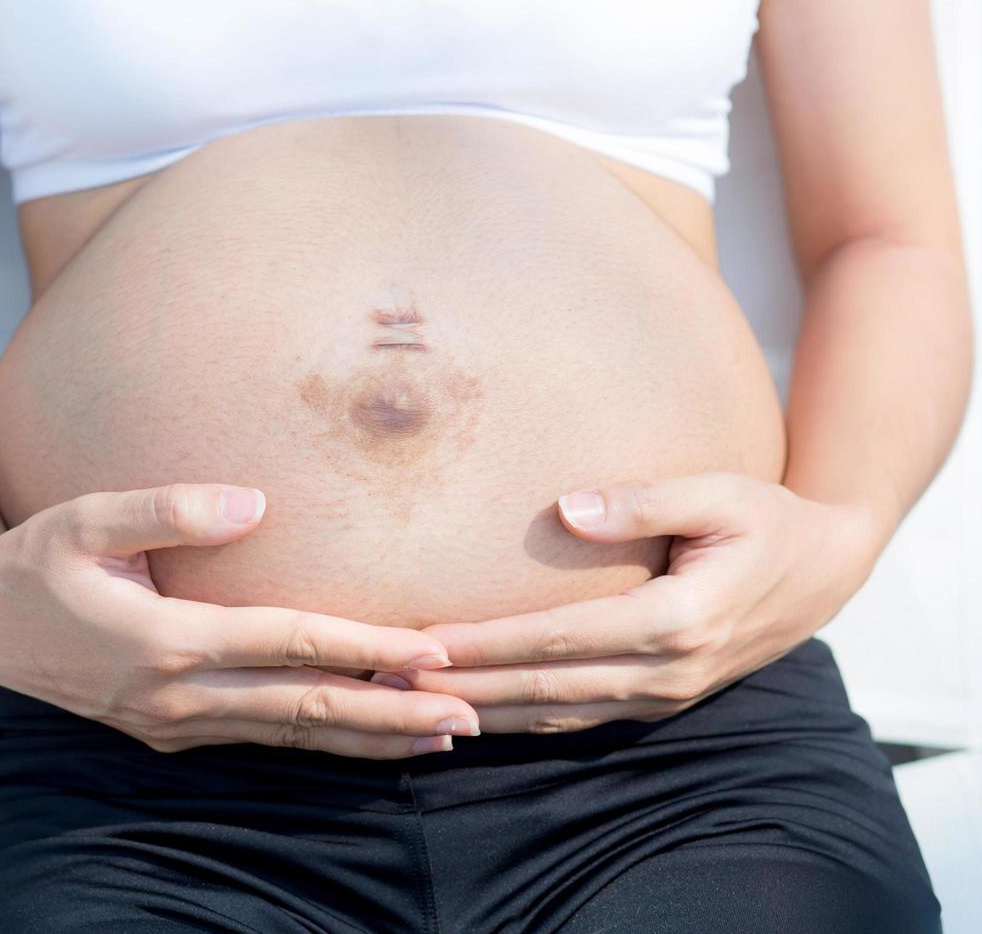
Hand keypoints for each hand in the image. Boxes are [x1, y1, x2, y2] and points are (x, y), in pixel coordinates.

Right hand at [0, 483, 481, 757]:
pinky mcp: (167, 730)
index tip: (434, 650)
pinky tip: (360, 736)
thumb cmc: (34, 556)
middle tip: (466, 717)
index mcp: (164, 639)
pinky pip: (259, 739)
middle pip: (304, 707)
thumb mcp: (86, 518)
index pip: (288, 645)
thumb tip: (259, 504)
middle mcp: (176, 694)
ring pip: (288, 735)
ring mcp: (171, 722)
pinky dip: (317, 739)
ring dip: (365, 738)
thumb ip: (169, 507)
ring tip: (435, 739)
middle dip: (390, 714)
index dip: (365, 648)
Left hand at [369, 471, 884, 732]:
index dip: (487, 644)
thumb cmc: (766, 521)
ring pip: (555, 717)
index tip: (422, 642)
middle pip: (544, 689)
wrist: (825, 571)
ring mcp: (664, 696)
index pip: (559, 639)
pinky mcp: (658, 701)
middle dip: (463, 687)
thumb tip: (564, 508)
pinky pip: (578, 720)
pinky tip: (473, 715)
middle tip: (390, 681)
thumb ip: (643, 500)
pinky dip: (522, 722)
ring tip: (412, 702)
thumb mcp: (719, 492)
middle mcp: (667, 672)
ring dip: (482, 711)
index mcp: (677, 619)